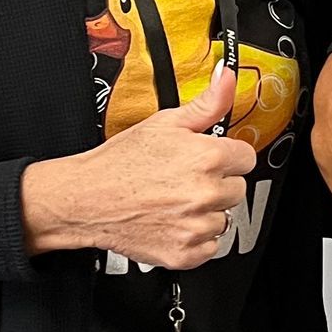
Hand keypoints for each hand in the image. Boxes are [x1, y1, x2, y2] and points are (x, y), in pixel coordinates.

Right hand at [22, 65, 257, 266]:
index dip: (226, 157)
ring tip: (174, 201)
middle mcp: (206, 193)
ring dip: (205, 212)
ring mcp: (196, 226)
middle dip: (216, 184)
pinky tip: (172, 222)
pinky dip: (194, 239)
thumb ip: (207, 103)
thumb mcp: (165, 123)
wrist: (85, 198)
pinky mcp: (186, 254)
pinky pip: (210, 246)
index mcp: (208, 157)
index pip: (246, 158)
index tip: (208, 160)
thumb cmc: (120, 162)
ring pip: (224, 218)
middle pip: (237, 189)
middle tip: (183, 180)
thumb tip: (228, 77)